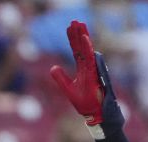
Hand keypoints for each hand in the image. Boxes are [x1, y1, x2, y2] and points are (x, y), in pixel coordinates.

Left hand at [49, 20, 123, 137]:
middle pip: (82, 47)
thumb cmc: (85, 103)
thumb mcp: (68, 89)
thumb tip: (53, 67)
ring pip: (87, 50)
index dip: (73, 39)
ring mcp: (92, 70)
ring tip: (79, 24)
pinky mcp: (95, 75)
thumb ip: (61, 78)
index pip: (76, 51)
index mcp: (83, 69)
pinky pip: (91, 59)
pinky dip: (87, 49)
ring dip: (83, 37)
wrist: (94, 114)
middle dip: (78, 34)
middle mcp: (88, 67)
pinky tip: (84, 39)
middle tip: (75, 21)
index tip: (69, 28)